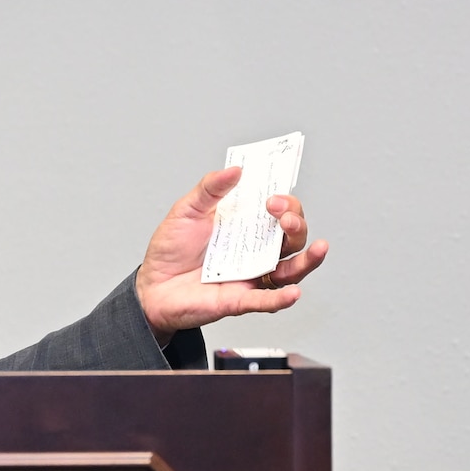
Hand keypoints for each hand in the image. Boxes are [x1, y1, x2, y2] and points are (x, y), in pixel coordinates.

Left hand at [134, 167, 328, 345]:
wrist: (151, 286)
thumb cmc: (170, 250)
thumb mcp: (186, 211)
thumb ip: (209, 189)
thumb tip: (235, 169)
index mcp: (245, 227)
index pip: (279, 212)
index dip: (286, 202)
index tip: (273, 196)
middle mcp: (254, 251)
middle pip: (292, 239)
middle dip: (296, 224)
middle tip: (283, 215)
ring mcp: (251, 276)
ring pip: (291, 271)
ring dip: (307, 261)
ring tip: (318, 248)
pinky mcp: (239, 300)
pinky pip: (266, 301)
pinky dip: (281, 298)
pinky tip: (294, 293)